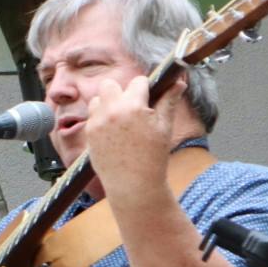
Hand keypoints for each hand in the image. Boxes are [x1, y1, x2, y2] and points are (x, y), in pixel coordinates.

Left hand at [85, 73, 178, 208]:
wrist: (133, 185)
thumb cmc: (153, 157)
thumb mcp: (165, 127)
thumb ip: (169, 101)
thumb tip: (179, 82)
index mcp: (132, 106)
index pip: (137, 81)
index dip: (145, 88)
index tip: (149, 97)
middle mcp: (111, 111)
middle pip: (109, 84)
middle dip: (121, 91)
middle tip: (132, 106)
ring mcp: (97, 122)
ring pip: (97, 99)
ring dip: (108, 103)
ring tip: (121, 119)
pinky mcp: (89, 134)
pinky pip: (92, 116)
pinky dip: (101, 118)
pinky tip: (114, 132)